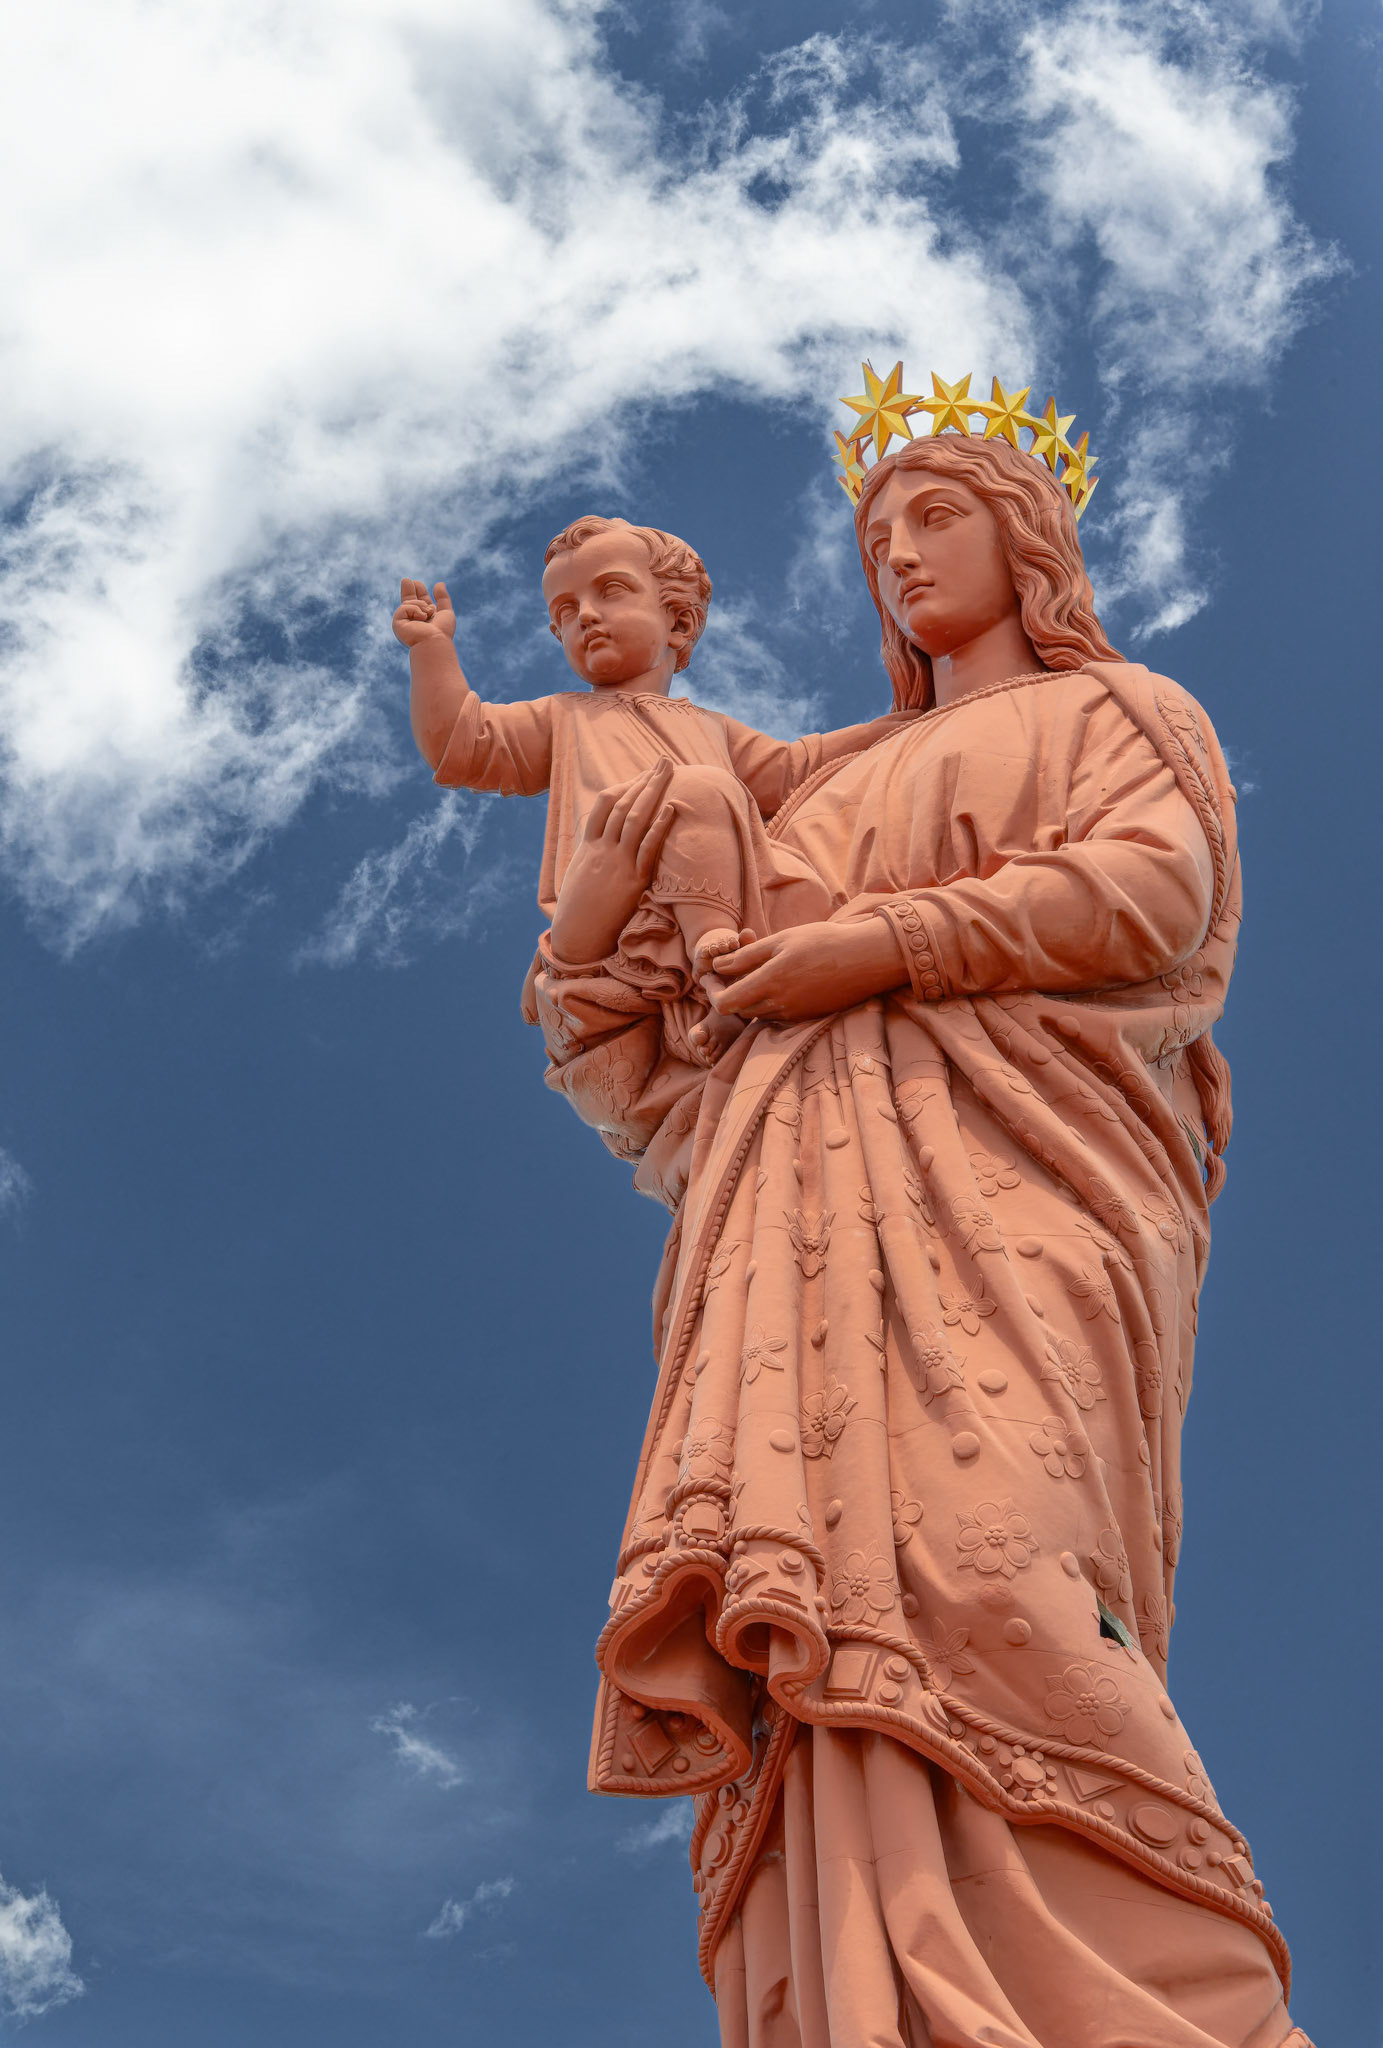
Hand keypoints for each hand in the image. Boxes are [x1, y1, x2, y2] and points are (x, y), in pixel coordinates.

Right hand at [393, 578, 455, 647]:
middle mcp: (413, 622)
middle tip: (407, 580)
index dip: (419, 592)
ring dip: (421, 605)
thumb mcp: (446, 612)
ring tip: (427, 614)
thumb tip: (439, 584)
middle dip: (408, 591)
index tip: (417, 583)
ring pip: (408, 602)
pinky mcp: (397, 623)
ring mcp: (404, 623)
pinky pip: (404, 607)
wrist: (435, 642)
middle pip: (408, 602)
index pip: (420, 603)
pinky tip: (421, 617)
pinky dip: (414, 609)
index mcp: (425, 620)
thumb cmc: (442, 632)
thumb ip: (443, 598)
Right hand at [549, 759, 677, 963]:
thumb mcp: (579, 877)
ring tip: (669, 773)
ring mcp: (617, 863)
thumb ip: (590, 857)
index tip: (640, 775)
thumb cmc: (577, 911)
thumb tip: (598, 847)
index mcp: (588, 847)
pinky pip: (647, 848)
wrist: (576, 936)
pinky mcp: (632, 880)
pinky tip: (672, 808)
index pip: (603, 805)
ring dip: (653, 792)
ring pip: (634, 818)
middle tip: (664, 762)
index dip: (623, 786)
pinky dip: (660, 825)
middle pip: (623, 804)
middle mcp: (602, 849)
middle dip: (645, 780)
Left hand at [710, 918, 907, 1021]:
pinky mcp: (806, 1017)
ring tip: (753, 970)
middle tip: (728, 970)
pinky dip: (767, 1000)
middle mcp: (779, 1005)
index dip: (712, 990)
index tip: (711, 974)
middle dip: (728, 992)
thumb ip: (746, 956)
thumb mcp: (780, 941)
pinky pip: (776, 1014)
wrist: (866, 958)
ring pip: (756, 1012)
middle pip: (738, 1010)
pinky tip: (776, 980)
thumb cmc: (823, 942)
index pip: (724, 1003)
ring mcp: (794, 1014)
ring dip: (748, 996)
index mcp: (769, 984)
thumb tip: (717, 967)